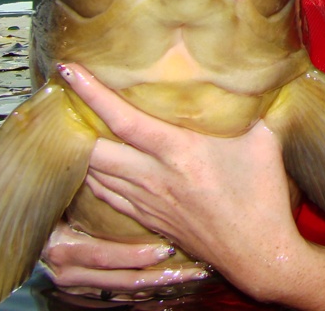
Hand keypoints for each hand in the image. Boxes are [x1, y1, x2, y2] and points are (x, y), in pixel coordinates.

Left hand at [56, 63, 304, 297]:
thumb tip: (252, 75)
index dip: (92, 94)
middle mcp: (155, 177)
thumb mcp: (263, 141)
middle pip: (94, 152)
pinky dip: (92, 179)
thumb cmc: (262, 195)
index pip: (124, 119)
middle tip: (62, 100)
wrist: (258, 254)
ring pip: (95, 176)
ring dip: (80, 152)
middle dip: (72, 125)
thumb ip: (252, 107)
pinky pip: (106, 197)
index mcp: (180, 152)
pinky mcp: (149, 220)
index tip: (69, 70)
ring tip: (72, 127)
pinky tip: (92, 166)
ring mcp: (148, 202)